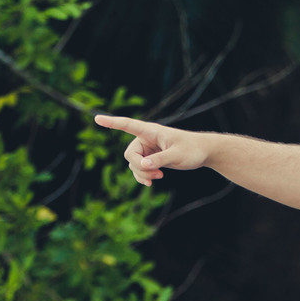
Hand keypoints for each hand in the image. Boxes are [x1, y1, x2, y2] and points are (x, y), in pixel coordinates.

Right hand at [94, 115, 208, 186]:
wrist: (202, 153)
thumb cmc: (192, 149)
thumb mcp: (178, 155)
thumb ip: (160, 160)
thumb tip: (143, 165)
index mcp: (151, 131)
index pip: (128, 125)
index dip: (112, 122)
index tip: (97, 118)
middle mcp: (146, 139)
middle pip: (130, 155)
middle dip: (139, 168)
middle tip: (156, 175)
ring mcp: (147, 149)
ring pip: (133, 164)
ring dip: (142, 174)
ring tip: (159, 177)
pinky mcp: (150, 158)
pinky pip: (138, 169)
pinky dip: (143, 176)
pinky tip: (152, 182)